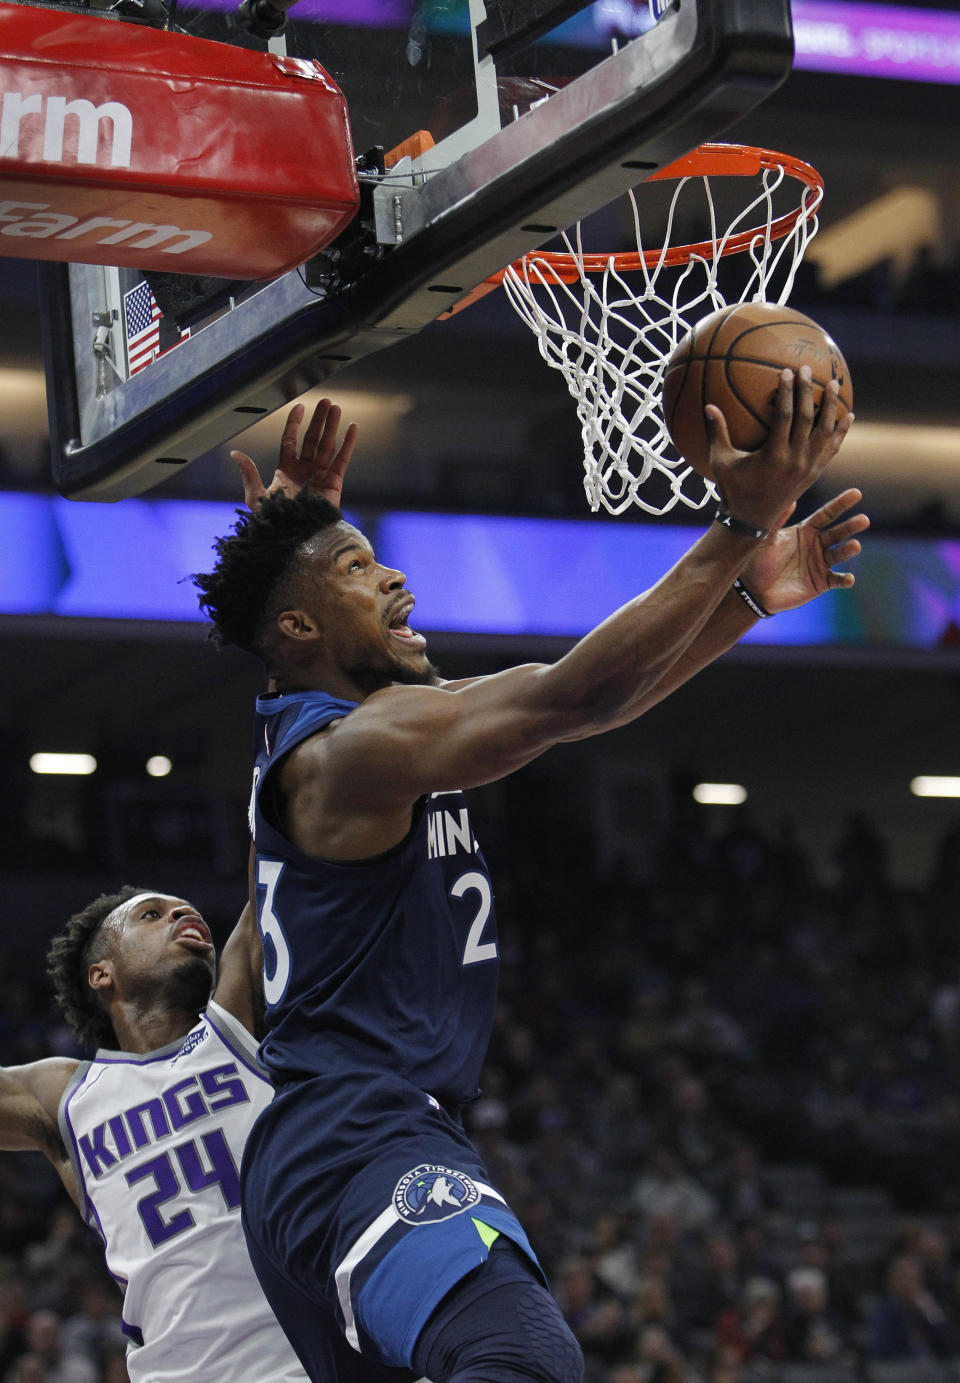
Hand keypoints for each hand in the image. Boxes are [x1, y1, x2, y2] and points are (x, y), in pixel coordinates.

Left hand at [231, 398, 357, 509]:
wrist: (295, 538)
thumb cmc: (274, 521)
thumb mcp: (256, 496)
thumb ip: (248, 473)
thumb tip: (234, 453)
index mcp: (286, 471)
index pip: (291, 440)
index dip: (294, 424)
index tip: (299, 407)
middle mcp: (304, 470)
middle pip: (312, 439)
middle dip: (319, 420)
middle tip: (326, 402)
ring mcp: (320, 476)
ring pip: (327, 445)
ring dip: (332, 426)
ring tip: (336, 408)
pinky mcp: (334, 483)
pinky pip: (342, 460)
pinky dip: (347, 444)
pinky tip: (352, 428)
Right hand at [705, 367, 853, 533]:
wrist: (752, 521)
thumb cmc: (733, 490)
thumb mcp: (721, 463)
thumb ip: (717, 433)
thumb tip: (708, 405)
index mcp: (773, 456)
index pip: (785, 417)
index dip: (787, 393)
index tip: (786, 372)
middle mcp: (795, 461)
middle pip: (807, 419)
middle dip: (808, 392)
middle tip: (807, 370)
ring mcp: (808, 468)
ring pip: (825, 432)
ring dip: (831, 407)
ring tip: (833, 384)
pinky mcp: (814, 473)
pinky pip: (832, 449)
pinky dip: (841, 432)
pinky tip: (848, 417)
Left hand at [742, 488, 867, 613]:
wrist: (753, 591)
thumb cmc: (757, 562)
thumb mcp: (765, 539)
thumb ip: (777, 521)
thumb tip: (791, 499)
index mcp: (805, 531)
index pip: (826, 514)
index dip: (841, 504)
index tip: (856, 493)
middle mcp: (816, 545)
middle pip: (837, 533)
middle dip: (851, 526)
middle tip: (864, 520)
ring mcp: (820, 564)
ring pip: (839, 554)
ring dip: (848, 550)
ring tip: (855, 545)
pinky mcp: (821, 582)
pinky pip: (836, 580)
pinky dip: (844, 579)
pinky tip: (849, 578)